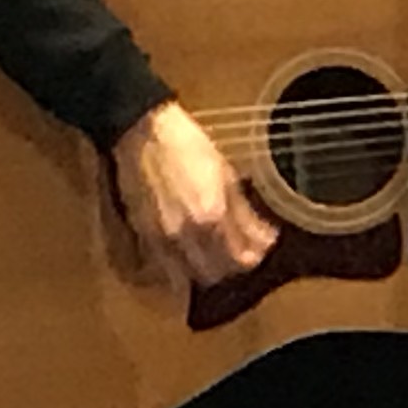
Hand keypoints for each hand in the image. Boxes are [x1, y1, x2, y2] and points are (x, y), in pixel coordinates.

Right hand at [111, 103, 276, 288]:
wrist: (144, 132)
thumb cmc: (187, 145)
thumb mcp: (225, 173)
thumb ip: (244, 212)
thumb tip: (263, 237)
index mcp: (210, 215)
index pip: (240, 259)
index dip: (256, 255)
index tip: (263, 243)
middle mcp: (186, 234)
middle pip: (216, 274)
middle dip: (232, 266)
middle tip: (242, 248)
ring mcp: (161, 239)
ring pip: (190, 276)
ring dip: (206, 269)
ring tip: (217, 252)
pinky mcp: (144, 236)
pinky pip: (167, 267)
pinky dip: (182, 266)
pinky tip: (191, 249)